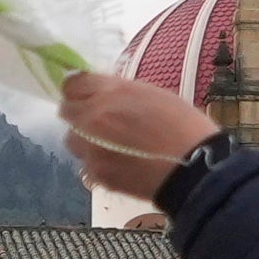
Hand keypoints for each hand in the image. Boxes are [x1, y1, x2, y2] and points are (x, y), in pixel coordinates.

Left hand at [58, 67, 217, 201]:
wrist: (193, 169)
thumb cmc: (182, 125)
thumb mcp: (152, 94)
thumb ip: (119, 91)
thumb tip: (102, 90)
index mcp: (109, 93)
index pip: (72, 84)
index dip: (78, 88)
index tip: (87, 92)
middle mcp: (92, 119)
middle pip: (66, 110)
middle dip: (79, 112)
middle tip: (99, 118)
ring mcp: (91, 149)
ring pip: (72, 139)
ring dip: (84, 138)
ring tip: (108, 144)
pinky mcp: (96, 174)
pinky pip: (86, 162)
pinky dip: (96, 160)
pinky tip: (118, 162)